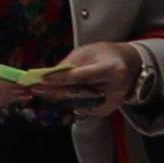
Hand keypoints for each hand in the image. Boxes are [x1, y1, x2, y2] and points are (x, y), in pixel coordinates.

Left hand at [33, 41, 151, 117]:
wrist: (128, 65)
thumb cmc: (105, 54)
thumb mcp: (87, 52)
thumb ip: (69, 64)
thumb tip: (49, 75)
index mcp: (112, 69)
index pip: (83, 76)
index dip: (61, 78)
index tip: (43, 78)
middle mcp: (115, 89)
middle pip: (79, 93)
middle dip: (55, 91)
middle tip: (36, 88)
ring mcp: (112, 102)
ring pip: (78, 103)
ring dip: (58, 98)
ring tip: (42, 91)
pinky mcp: (107, 110)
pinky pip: (82, 108)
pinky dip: (69, 102)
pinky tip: (57, 96)